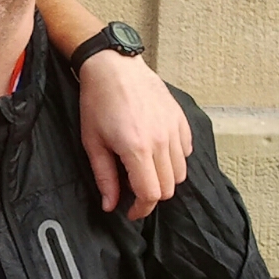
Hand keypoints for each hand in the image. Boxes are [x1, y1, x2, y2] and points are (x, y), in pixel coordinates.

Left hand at [76, 52, 191, 218]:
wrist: (114, 66)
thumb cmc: (98, 102)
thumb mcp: (93, 143)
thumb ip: (105, 177)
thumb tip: (110, 205)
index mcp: (137, 148)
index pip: (150, 194)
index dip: (141, 210)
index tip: (130, 211)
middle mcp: (161, 140)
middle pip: (168, 188)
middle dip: (151, 196)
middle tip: (134, 190)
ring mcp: (174, 129)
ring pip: (180, 172)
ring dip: (164, 179)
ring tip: (145, 171)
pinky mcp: (180, 119)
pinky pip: (186, 151)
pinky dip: (175, 159)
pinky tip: (158, 153)